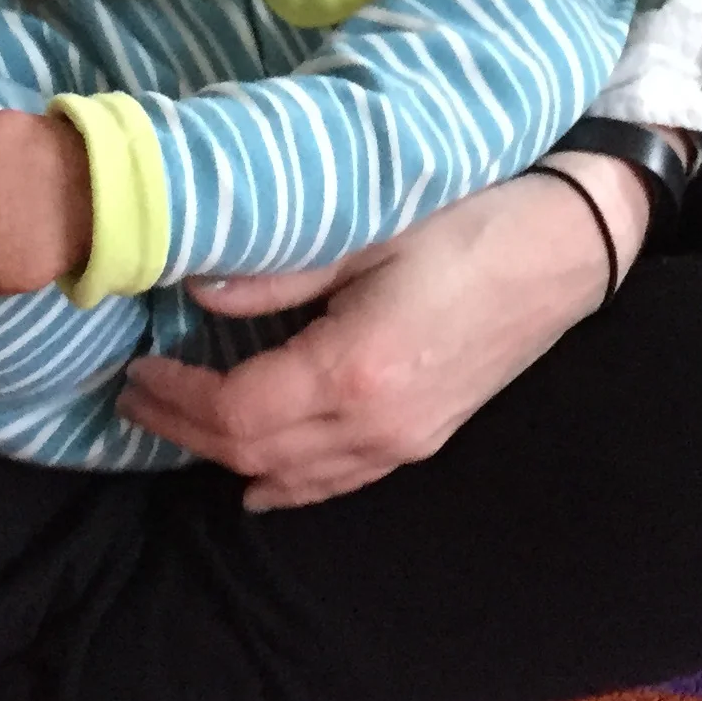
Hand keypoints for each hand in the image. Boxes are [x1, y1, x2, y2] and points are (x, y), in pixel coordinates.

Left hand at [116, 155, 650, 507]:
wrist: (566, 245)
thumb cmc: (469, 218)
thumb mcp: (365, 227)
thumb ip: (277, 270)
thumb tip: (195, 288)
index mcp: (356, 373)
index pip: (237, 417)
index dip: (177, 401)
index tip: (135, 370)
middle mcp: (378, 426)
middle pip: (255, 456)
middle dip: (186, 430)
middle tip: (136, 394)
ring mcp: (406, 442)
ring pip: (293, 477)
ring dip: (227, 456)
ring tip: (177, 420)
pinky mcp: (426, 437)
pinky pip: (338, 480)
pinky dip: (287, 482)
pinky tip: (258, 480)